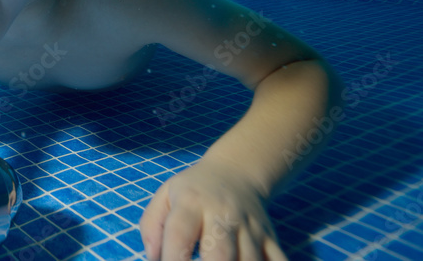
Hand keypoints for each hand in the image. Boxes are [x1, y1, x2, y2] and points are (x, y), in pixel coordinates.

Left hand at [139, 160, 287, 260]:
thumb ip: (151, 225)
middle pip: (219, 252)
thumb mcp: (165, 195)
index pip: (179, 233)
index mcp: (192, 203)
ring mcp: (250, 227)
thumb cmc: (193, 191)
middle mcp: (223, 214)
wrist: (237, 171)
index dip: (172, 258)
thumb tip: (153, 257)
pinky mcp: (270, 238)